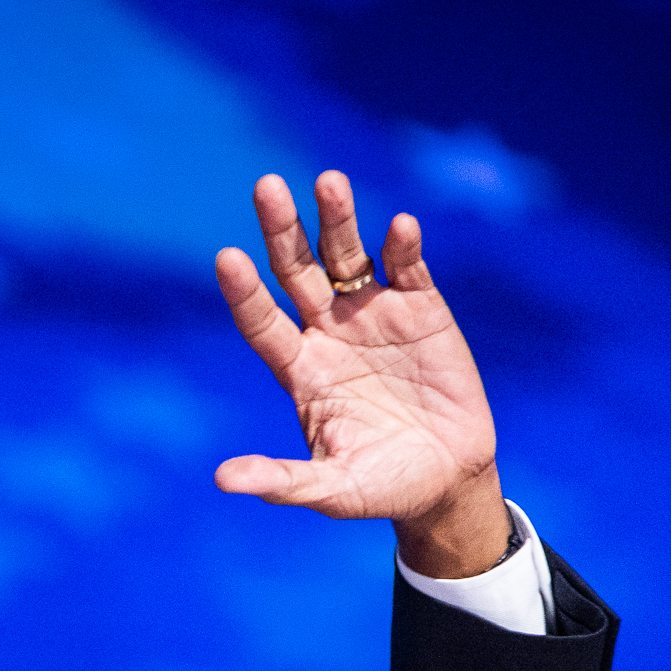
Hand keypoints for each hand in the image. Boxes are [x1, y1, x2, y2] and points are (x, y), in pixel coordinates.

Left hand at [215, 171, 510, 577]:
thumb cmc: (382, 486)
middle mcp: (328, 331)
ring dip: (338, 219)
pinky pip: (407, 268)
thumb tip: (222, 481)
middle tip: (266, 186)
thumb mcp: (332, 489)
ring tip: (329, 182)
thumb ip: (282, 481)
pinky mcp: (422, 308)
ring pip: (347, 256)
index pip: (261, 322)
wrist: (447, 479)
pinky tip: (398, 226)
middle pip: (297, 271)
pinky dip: (403, 246)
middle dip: (281, 230)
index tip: (227, 259)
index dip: (245, 292)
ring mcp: (374, 314)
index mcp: (300, 369)